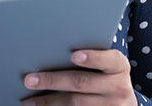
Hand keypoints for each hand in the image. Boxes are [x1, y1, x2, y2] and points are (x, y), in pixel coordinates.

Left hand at [21, 50, 135, 105]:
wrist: (123, 103)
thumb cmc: (107, 75)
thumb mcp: (108, 65)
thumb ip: (92, 57)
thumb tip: (54, 51)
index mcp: (119, 66)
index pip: (108, 59)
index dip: (92, 57)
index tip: (73, 56)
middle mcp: (119, 87)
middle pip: (81, 83)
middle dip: (53, 81)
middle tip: (30, 80)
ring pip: (75, 103)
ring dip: (48, 101)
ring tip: (28, 100)